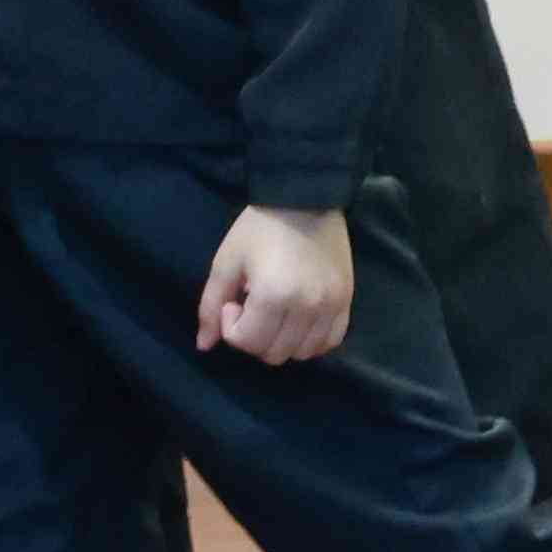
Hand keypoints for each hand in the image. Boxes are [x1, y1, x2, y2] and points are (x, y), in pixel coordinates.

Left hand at [197, 199, 360, 361]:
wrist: (306, 198)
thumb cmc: (259, 229)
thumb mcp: (226, 262)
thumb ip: (210, 306)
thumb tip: (204, 346)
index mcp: (273, 295)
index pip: (247, 341)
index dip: (231, 326)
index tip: (235, 300)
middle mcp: (307, 307)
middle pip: (274, 353)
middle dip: (255, 337)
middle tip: (254, 306)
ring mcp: (332, 305)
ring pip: (303, 353)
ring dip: (283, 342)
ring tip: (277, 314)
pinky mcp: (347, 300)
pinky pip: (330, 341)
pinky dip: (312, 341)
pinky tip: (300, 322)